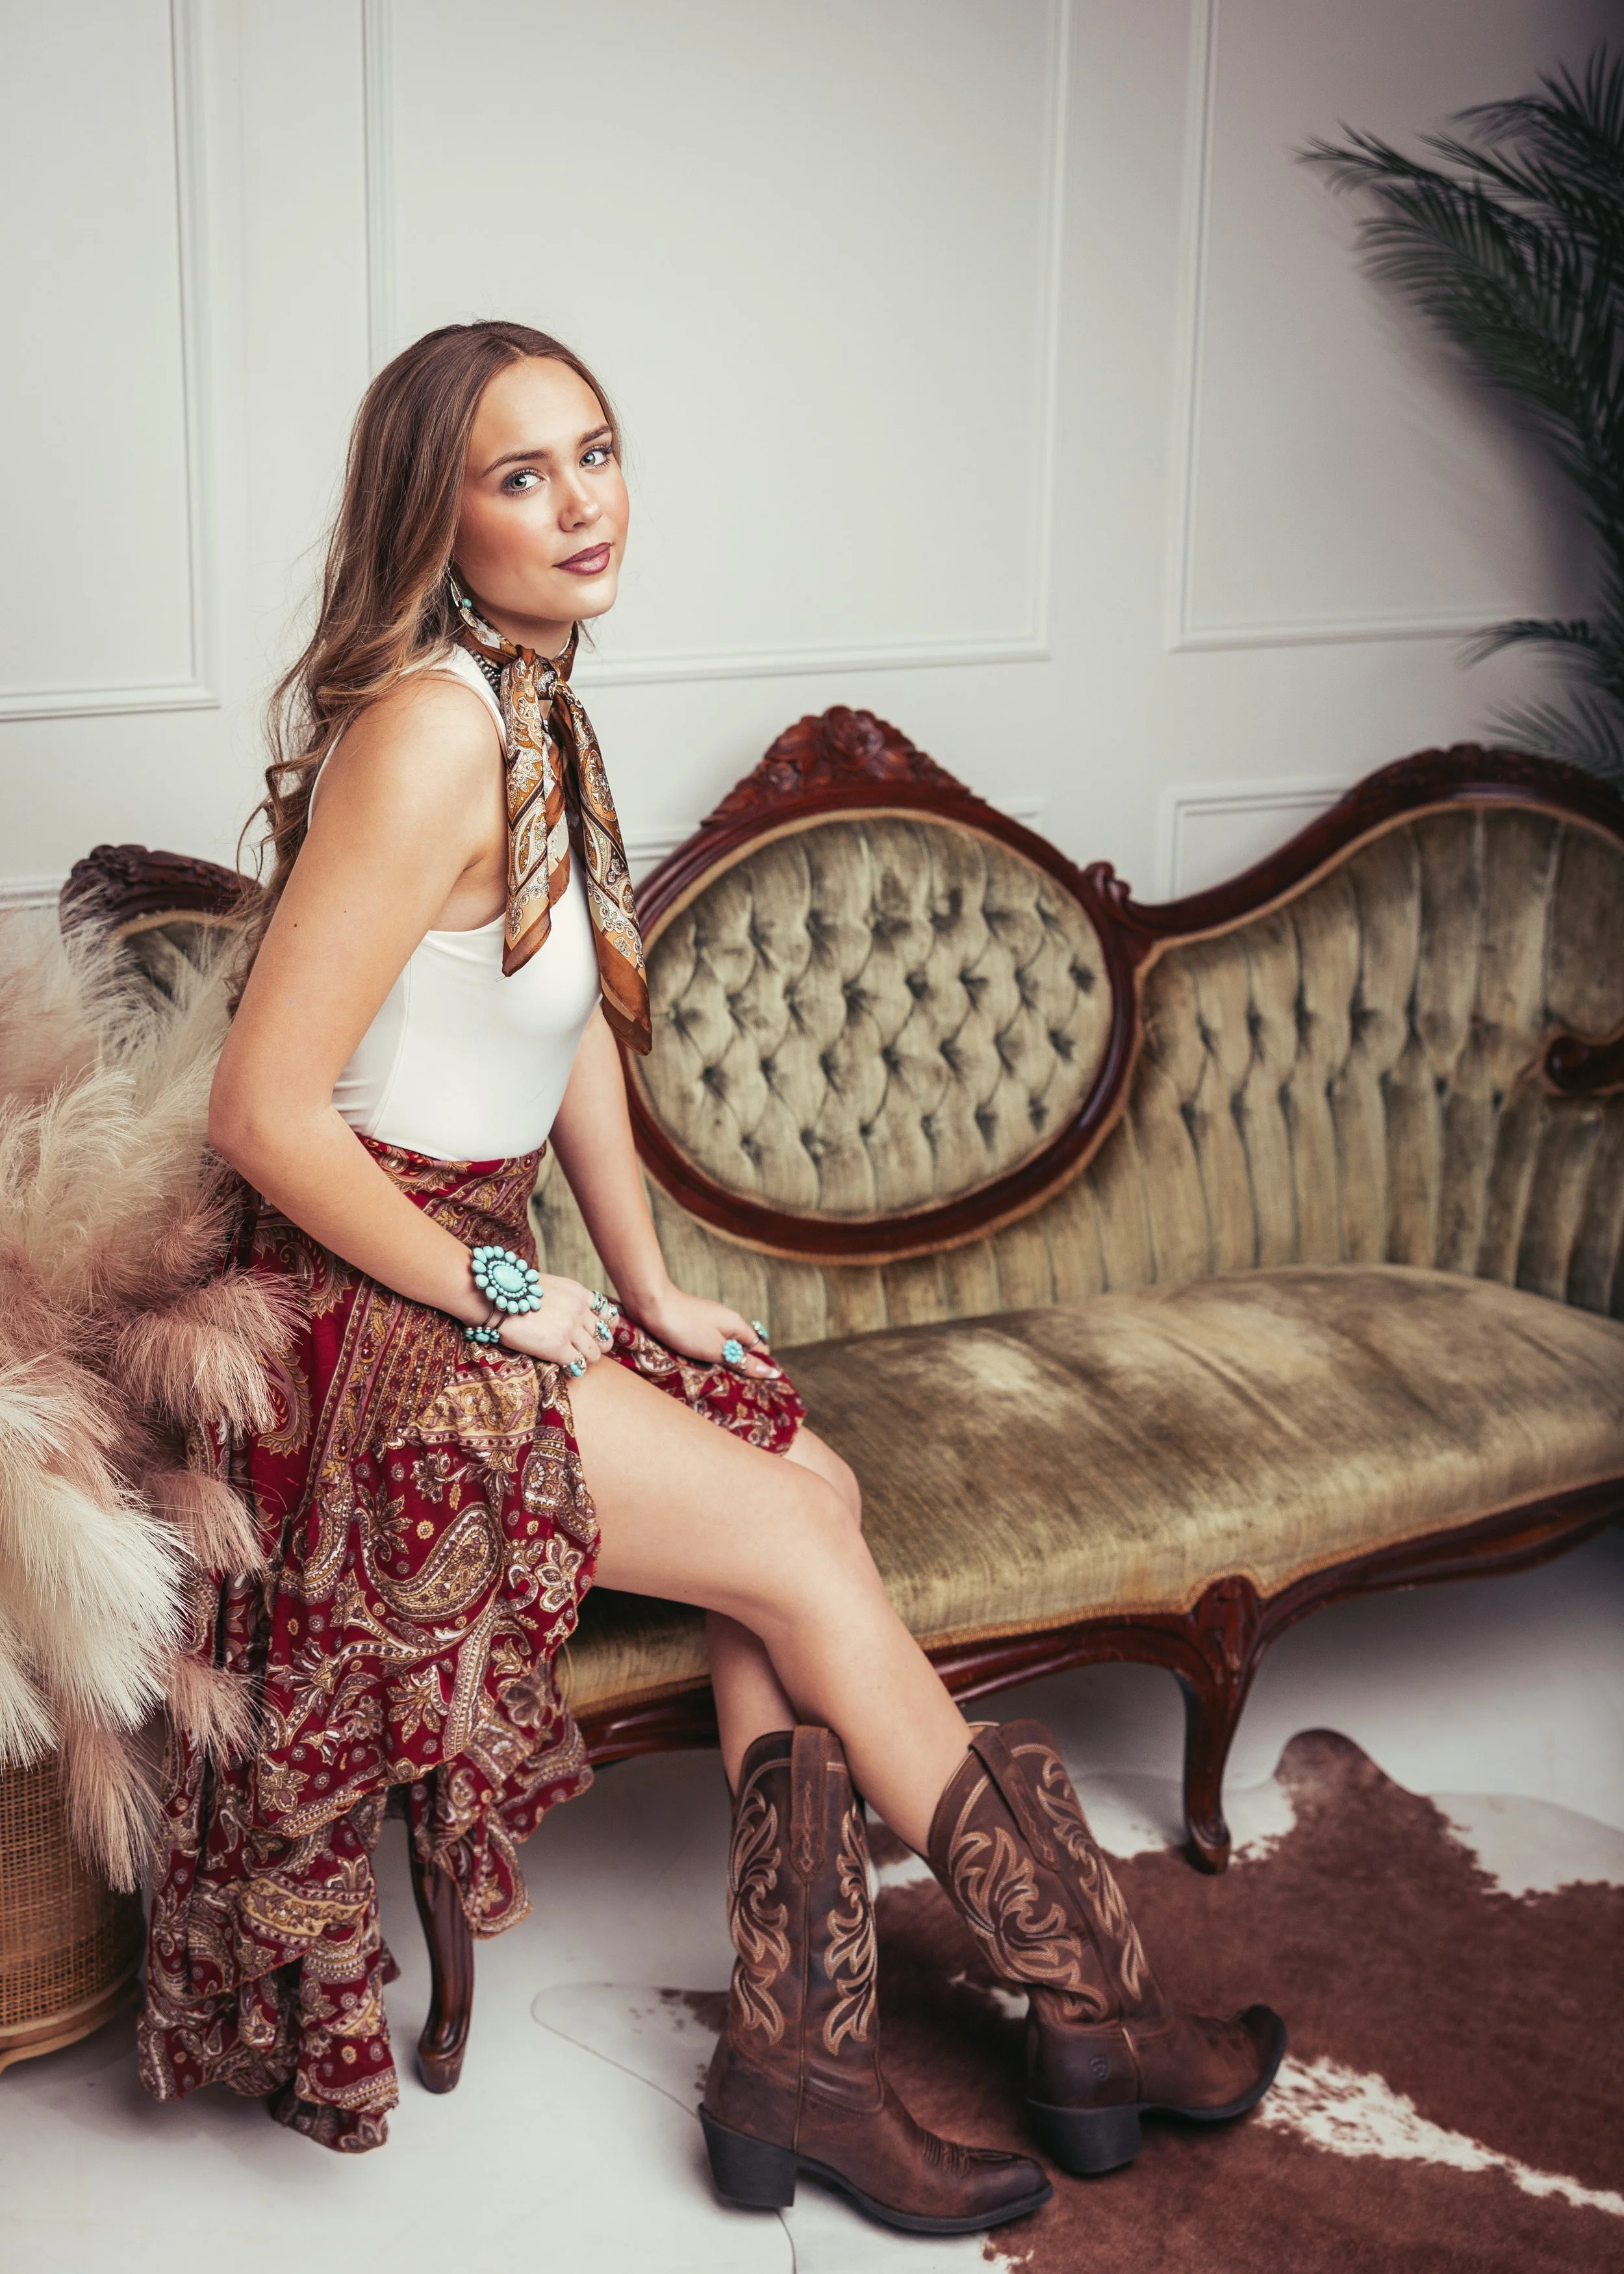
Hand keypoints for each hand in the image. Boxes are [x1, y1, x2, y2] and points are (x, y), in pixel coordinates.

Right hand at [488, 1274, 609, 1372]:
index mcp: (579, 1294)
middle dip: (597, 1346)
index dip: (605, 1328)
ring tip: (573, 1359)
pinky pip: (577, 1365)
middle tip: (585, 1350)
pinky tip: (564, 1365)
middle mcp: (579, 1311)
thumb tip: (576, 1314)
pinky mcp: (558, 1347)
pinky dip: (573, 1368)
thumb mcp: (551, 1286)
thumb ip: (568, 1300)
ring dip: (586, 1359)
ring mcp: (570, 1330)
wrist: (496, 1299)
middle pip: (605, 1337)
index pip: (609, 1314)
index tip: (596, 1334)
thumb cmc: (517, 1293)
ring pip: (595, 1354)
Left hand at [631, 1286, 779, 1378]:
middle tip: (735, 1389)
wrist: (652, 1306)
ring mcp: (710, 1320)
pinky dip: (708, 1354)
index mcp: (737, 1325)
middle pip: (742, 1347)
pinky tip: (699, 1365)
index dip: (760, 1366)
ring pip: (724, 1344)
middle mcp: (727, 1320)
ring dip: (722, 1361)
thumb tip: (771, 1371)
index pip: (760, 1348)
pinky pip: (709, 1341)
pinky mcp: (694, 1322)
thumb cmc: (686, 1329)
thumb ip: (743, 1362)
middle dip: (740, 1366)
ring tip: (716, 1381)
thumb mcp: (716, 1351)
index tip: (757, 1387)